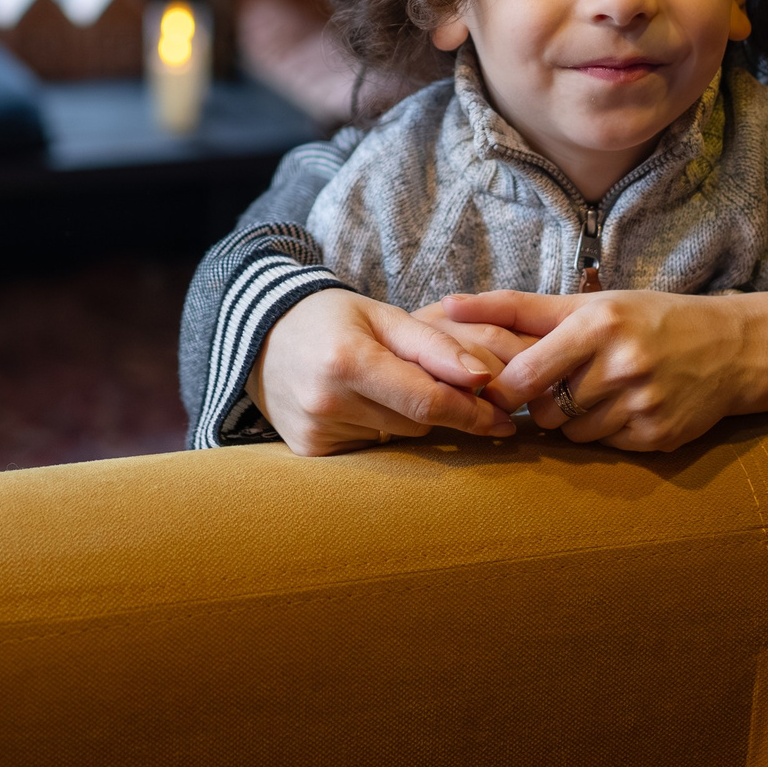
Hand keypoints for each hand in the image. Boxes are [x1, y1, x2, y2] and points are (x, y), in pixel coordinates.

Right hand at [248, 289, 521, 455]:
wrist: (261, 333)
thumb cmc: (330, 318)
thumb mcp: (384, 316)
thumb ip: (435, 346)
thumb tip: (484, 377)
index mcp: (348, 361)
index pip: (427, 401)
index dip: (473, 412)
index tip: (506, 419)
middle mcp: (327, 401)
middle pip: (416, 422)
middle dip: (441, 408)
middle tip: (445, 387)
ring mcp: (314, 431)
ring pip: (397, 438)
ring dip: (409, 419)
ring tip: (389, 386)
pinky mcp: (308, 450)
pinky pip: (370, 449)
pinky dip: (378, 430)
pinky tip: (362, 404)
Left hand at [440, 289, 767, 451]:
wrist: (730, 348)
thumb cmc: (647, 318)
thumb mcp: (588, 303)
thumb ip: (515, 308)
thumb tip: (445, 304)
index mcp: (598, 325)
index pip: (525, 375)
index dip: (505, 388)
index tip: (502, 387)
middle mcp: (621, 364)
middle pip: (546, 411)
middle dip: (542, 405)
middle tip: (559, 389)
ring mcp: (643, 404)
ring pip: (572, 435)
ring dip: (572, 422)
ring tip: (598, 394)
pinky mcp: (659, 437)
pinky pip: (605, 448)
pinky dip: (604, 433)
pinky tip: (624, 408)